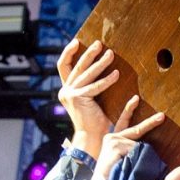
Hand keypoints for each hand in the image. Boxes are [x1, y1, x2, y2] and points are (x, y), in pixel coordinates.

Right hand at [56, 39, 119, 157]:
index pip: (63, 66)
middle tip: (99, 44)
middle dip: (88, 53)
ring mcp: (70, 94)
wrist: (91, 137)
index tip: (77, 42)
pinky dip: (107, 80)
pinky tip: (116, 74)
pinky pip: (95, 86)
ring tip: (110, 55)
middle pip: (76, 66)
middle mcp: (65, 91)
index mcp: (66, 90)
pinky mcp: (78, 99)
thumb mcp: (91, 100)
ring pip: (86, 73)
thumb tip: (101, 69)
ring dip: (100, 63)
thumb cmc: (95, 121)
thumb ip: (91, 87)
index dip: (69, 52)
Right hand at [93, 95, 165, 179]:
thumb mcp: (123, 159)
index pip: (123, 121)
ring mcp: (113, 140)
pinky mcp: (116, 145)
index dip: (129, 109)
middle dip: (151, 122)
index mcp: (113, 139)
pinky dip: (135, 159)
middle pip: (136, 129)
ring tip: (128, 168)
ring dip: (139, 158)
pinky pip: (135, 150)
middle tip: (162, 116)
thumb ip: (132, 150)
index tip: (136, 98)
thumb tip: (144, 147)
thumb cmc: (113, 175)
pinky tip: (125, 166)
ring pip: (137, 145)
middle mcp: (112, 136)